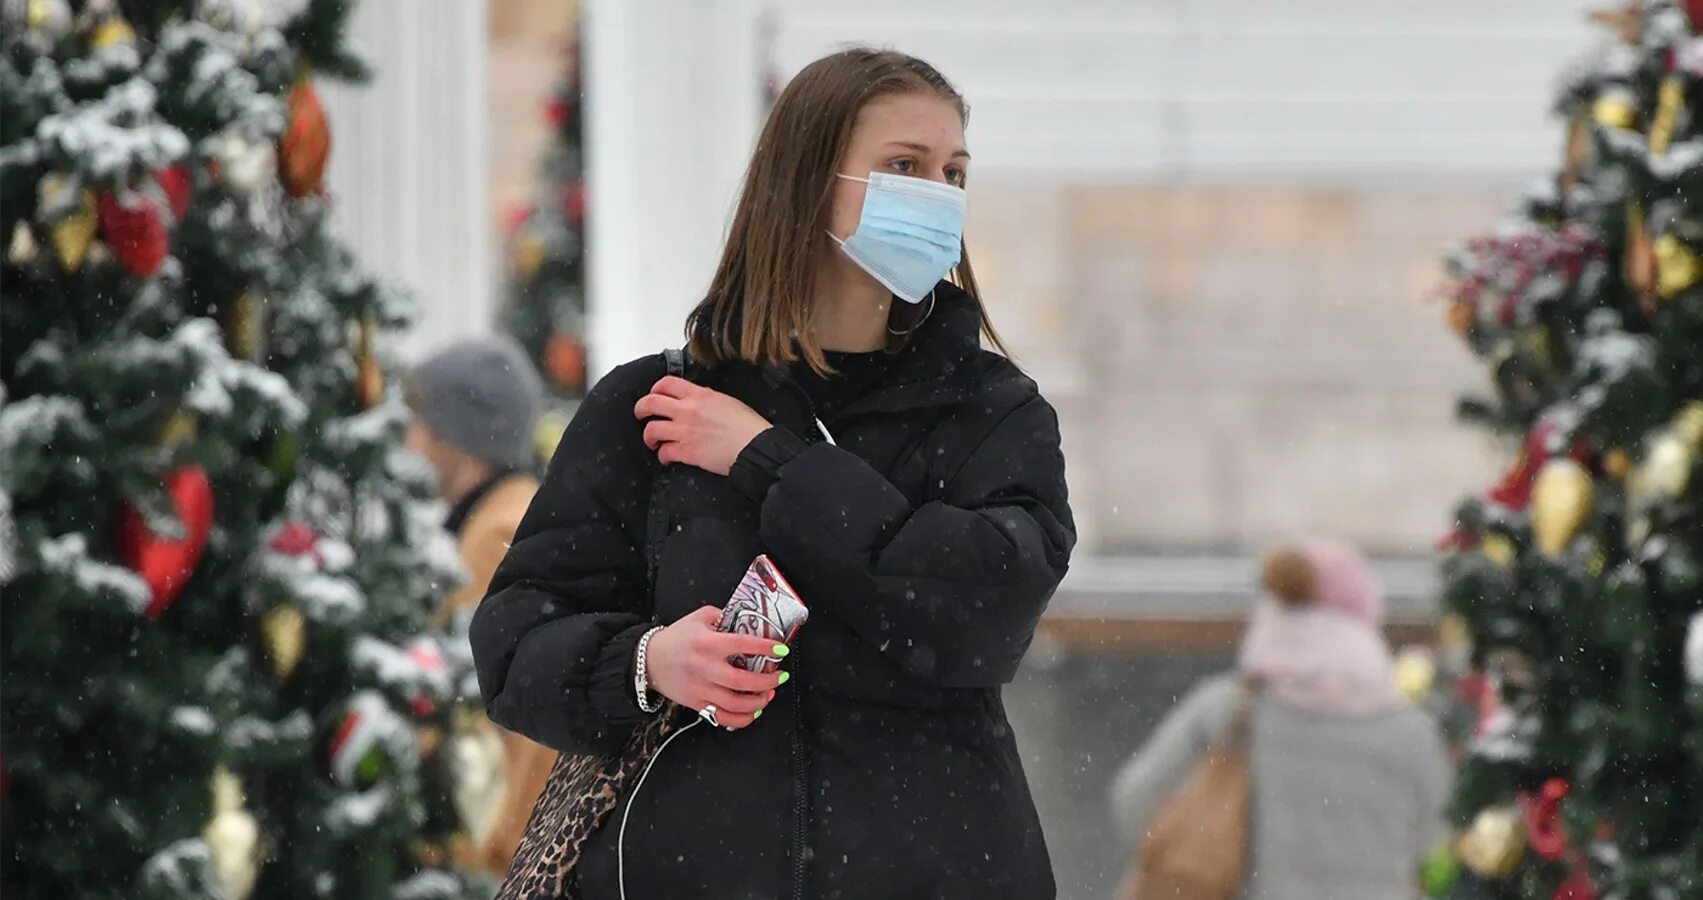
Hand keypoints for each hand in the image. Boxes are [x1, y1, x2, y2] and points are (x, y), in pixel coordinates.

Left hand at [634, 376, 770, 475]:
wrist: (756, 446)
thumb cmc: (748, 426)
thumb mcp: (727, 401)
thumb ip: (707, 398)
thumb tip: (696, 400)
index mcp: (700, 395)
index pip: (667, 383)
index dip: (655, 388)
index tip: (654, 395)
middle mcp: (688, 410)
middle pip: (651, 403)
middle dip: (641, 409)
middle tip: (641, 415)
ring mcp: (685, 431)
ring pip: (651, 429)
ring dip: (649, 436)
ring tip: (653, 441)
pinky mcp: (687, 452)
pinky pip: (664, 452)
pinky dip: (663, 456)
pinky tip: (667, 458)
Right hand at [642, 606, 787, 729]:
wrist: (647, 660)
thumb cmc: (675, 638)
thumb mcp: (698, 617)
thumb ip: (721, 616)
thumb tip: (745, 620)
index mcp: (707, 643)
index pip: (741, 644)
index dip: (765, 648)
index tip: (781, 650)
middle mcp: (705, 667)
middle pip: (741, 680)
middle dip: (767, 680)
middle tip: (779, 676)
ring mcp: (700, 688)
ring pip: (735, 703)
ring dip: (758, 702)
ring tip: (768, 694)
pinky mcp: (696, 704)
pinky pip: (722, 717)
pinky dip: (741, 719)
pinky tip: (753, 712)